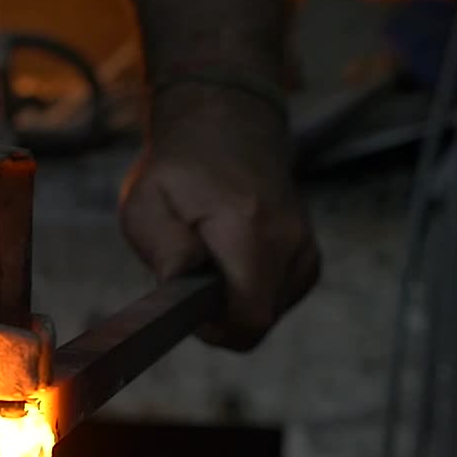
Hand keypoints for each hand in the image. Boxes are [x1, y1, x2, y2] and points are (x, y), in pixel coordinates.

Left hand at [119, 85, 319, 350]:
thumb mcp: (146, 204)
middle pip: (259, 321)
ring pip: (270, 312)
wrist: (227, 127)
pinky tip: (230, 261)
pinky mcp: (309, 256)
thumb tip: (180, 292)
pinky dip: (252, 290)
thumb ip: (164, 251)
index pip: (250, 317)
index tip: (187, 308)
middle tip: (189, 278)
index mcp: (249, 227)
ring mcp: (306, 248)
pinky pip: (280, 298)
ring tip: (209, 261)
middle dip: (219, 315)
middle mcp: (289, 240)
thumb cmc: (179, 170)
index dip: (215, 329)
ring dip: (234, 301)